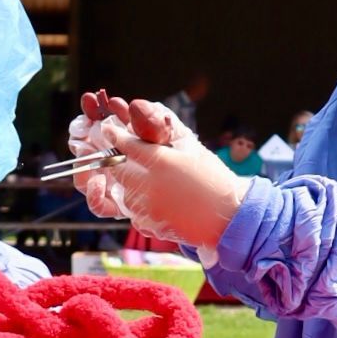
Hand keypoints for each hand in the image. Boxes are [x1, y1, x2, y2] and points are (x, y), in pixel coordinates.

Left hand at [76, 92, 244, 248]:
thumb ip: (172, 130)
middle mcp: (150, 185)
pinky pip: (133, 213)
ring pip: (123, 193)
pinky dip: (138, 206)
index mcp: (161, 161)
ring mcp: (148, 207)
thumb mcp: (194, 148)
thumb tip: (156, 112)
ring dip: (127, 185)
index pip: (127, 145)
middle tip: (119, 156)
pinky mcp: (151, 225)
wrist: (228, 215)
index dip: (115, 135)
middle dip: (115, 161)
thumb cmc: (215, 179)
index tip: (108, 129)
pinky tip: (154, 202)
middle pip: (118, 169)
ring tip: (144, 181)